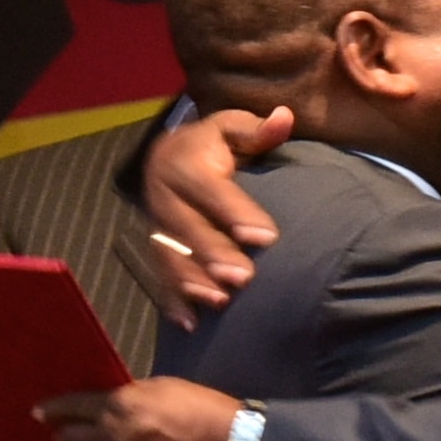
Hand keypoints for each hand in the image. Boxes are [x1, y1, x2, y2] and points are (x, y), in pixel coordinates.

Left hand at [31, 378, 239, 440]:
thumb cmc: (203, 413)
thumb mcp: (163, 389)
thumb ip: (129, 400)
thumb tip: (111, 411)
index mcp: (116, 409)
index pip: (72, 408)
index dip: (54, 408)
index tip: (38, 412)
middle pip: (74, 440)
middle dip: (67, 434)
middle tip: (62, 434)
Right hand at [134, 106, 289, 314]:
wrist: (166, 158)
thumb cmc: (211, 145)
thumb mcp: (230, 128)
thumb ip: (256, 130)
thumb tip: (284, 118)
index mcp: (184, 164)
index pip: (212, 191)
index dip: (237, 213)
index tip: (266, 237)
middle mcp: (164, 196)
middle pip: (189, 228)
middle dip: (215, 254)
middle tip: (244, 278)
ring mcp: (156, 225)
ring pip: (172, 256)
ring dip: (194, 281)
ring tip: (220, 301)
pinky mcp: (155, 248)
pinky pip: (160, 277)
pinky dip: (174, 301)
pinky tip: (191, 323)